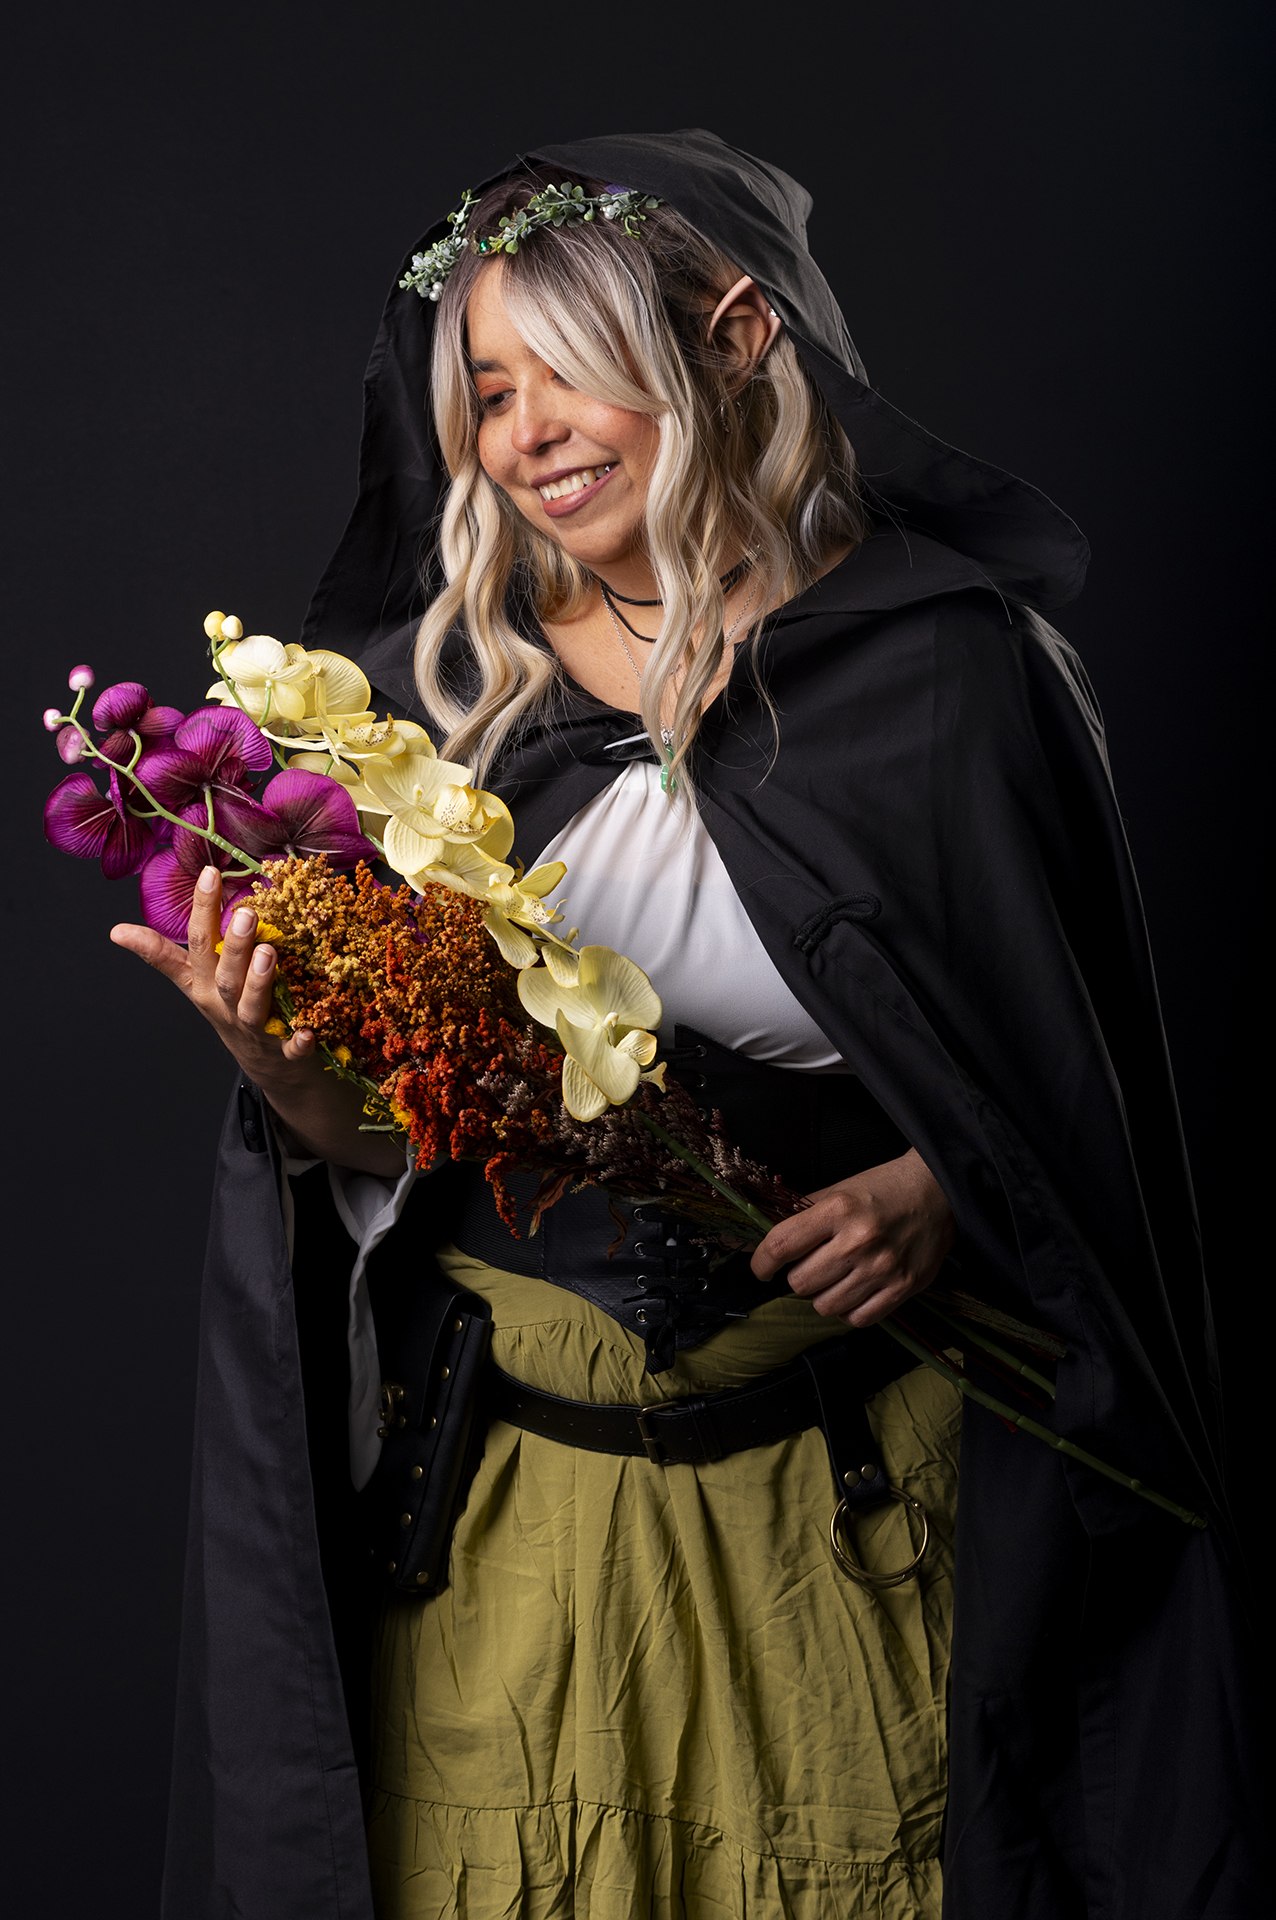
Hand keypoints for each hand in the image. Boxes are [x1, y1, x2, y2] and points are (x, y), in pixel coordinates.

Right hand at [109, 865, 404, 1172]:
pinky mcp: (284, 1052)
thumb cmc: (229, 1011)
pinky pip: (290, 1049)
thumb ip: (163, 955)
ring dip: (259, 982)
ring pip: (252, 1007)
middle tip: (245, 914)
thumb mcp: (195, 983)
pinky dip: (298, 1042)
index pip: (197, 944)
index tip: (209, 873)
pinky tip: (307, 1032)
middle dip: (233, 947)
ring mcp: (254, 1030)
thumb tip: (115, 931)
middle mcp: (226, 1006)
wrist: (267, 1068)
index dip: (201, 910)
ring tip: (267, 953)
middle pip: (225, 976)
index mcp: (204, 985)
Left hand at [750, 1148, 954, 1326]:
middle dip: (798, 1277)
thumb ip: (805, 1215)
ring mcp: (883, 1268)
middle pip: (801, 1283)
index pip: (781, 1245)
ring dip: (823, 1295)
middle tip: (811, 1265)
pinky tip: (853, 1291)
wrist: (938, 1191)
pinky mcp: (903, 1288)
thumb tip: (769, 1243)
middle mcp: (859, 1241)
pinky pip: (857, 1318)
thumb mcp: (840, 1189)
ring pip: (826, 1306)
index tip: (762, 1268)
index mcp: (839, 1209)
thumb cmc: (884, 1189)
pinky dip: (849, 1310)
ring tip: (835, 1278)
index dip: (761, 1262)